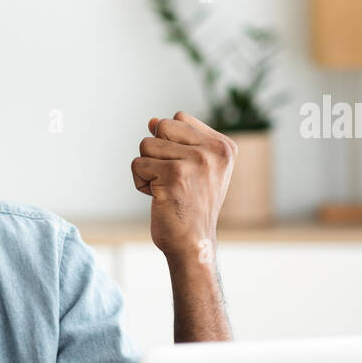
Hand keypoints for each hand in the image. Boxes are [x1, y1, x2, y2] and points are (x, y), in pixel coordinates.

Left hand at [131, 111, 233, 261]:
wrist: (193, 244)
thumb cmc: (190, 207)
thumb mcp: (193, 169)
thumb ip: (177, 141)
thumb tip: (152, 120)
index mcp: (224, 146)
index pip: (178, 118)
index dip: (169, 143)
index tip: (183, 171)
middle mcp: (214, 151)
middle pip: (161, 127)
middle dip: (155, 153)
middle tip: (171, 179)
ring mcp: (196, 161)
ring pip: (146, 144)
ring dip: (147, 169)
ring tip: (166, 189)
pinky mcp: (174, 174)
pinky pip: (138, 164)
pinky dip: (140, 183)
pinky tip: (158, 198)